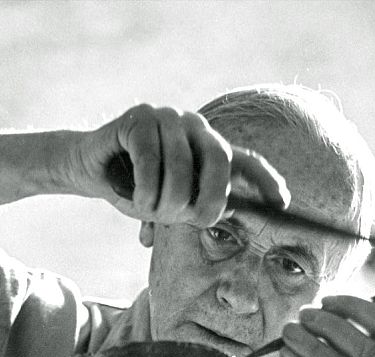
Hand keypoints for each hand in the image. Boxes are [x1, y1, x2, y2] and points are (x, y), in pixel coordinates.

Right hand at [72, 104, 288, 226]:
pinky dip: (145, 188)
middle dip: (212, 197)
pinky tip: (138, 203)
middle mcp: (194, 127)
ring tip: (151, 214)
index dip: (267, 180)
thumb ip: (195, 206)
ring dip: (166, 200)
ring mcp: (167, 117)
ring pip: (180, 164)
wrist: (91, 169)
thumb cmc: (136, 189)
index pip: (246, 160)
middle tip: (197, 221)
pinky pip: (149, 157)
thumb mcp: (171, 204)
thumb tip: (225, 213)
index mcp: (208, 148)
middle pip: (219, 159)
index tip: (283, 204)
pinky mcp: (138, 117)